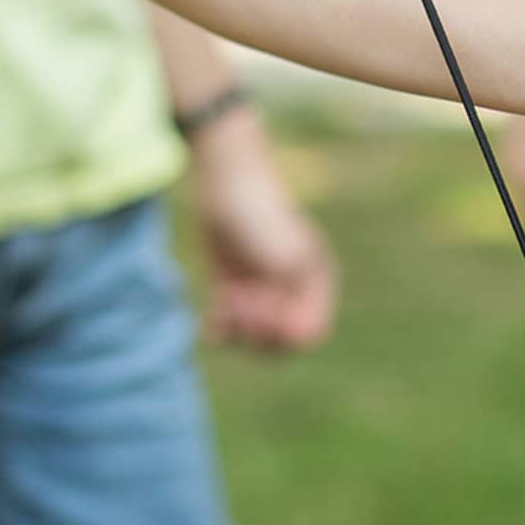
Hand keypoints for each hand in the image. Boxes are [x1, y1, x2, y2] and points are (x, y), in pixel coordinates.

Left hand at [188, 108, 336, 350]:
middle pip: (281, 343)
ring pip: (253, 340)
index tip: (262, 306)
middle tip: (237, 302)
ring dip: (237, 332)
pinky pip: (230, 329)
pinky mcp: (234, 291)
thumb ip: (295, 301)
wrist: (225, 181)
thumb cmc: (261, 215)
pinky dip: (220, 332)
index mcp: (314, 283)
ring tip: (224, 305)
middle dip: (257, 332)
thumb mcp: (285, 259)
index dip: (284, 333)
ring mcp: (262, 292)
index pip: (310, 333)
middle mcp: (291, 292)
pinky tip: (210, 324)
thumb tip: (299, 339)